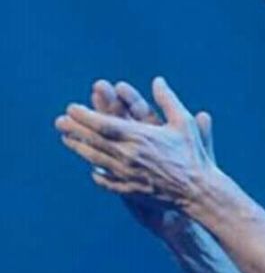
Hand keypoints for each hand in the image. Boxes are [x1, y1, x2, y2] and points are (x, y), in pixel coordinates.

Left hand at [56, 76, 215, 231]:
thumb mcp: (184, 123)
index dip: (84, 115)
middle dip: (74, 130)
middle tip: (60, 122)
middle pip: (92, 141)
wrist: (197, 192)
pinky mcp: (130, 190)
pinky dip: (97, 174)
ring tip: (67, 140)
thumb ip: (168, 100)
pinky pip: (106, 181)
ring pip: (95, 160)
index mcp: (139, 136)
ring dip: (78, 148)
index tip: (72, 108)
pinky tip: (93, 169)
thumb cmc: (194, 155)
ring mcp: (126, 174)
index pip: (102, 123)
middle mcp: (127, 155)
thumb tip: (157, 81)